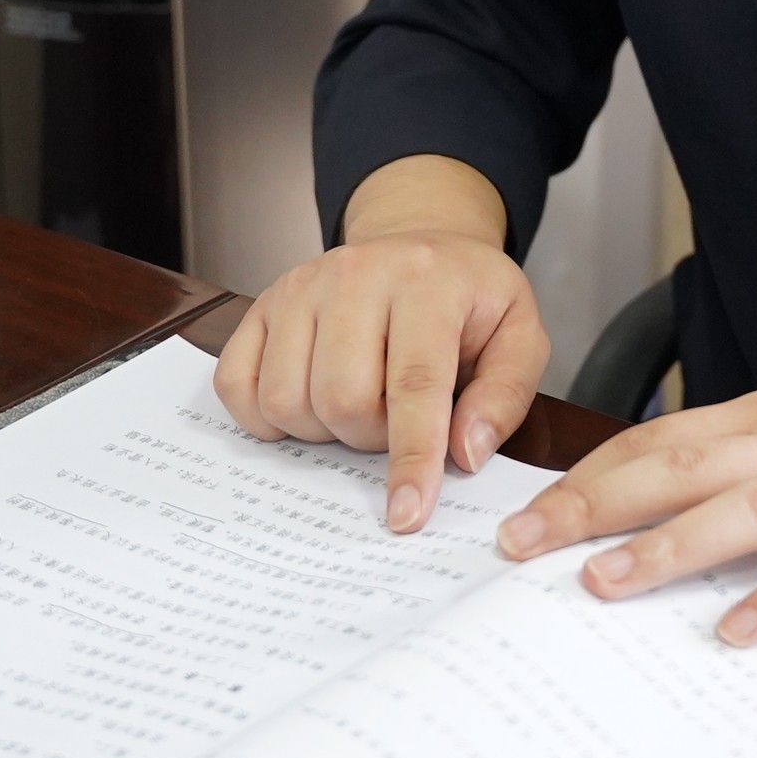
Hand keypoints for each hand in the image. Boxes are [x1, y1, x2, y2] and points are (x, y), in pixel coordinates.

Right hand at [213, 156, 549, 534]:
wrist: (420, 241)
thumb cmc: (469, 300)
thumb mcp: (519, 335)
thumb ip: (503, 397)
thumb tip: (465, 455)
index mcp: (427, 282)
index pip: (414, 385)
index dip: (411, 458)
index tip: (407, 516)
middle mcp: (355, 275)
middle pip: (342, 400)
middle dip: (370, 437)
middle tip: (395, 417)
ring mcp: (300, 287)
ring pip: (286, 399)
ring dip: (322, 428)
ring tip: (358, 402)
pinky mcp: (263, 305)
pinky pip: (237, 385)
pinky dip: (266, 416)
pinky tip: (308, 402)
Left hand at [496, 359, 756, 644]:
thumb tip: (680, 475)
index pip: (672, 435)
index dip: (599, 470)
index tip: (534, 504)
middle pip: (686, 466)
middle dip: (598, 504)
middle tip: (525, 544)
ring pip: (747, 509)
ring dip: (668, 546)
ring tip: (602, 584)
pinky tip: (737, 630)